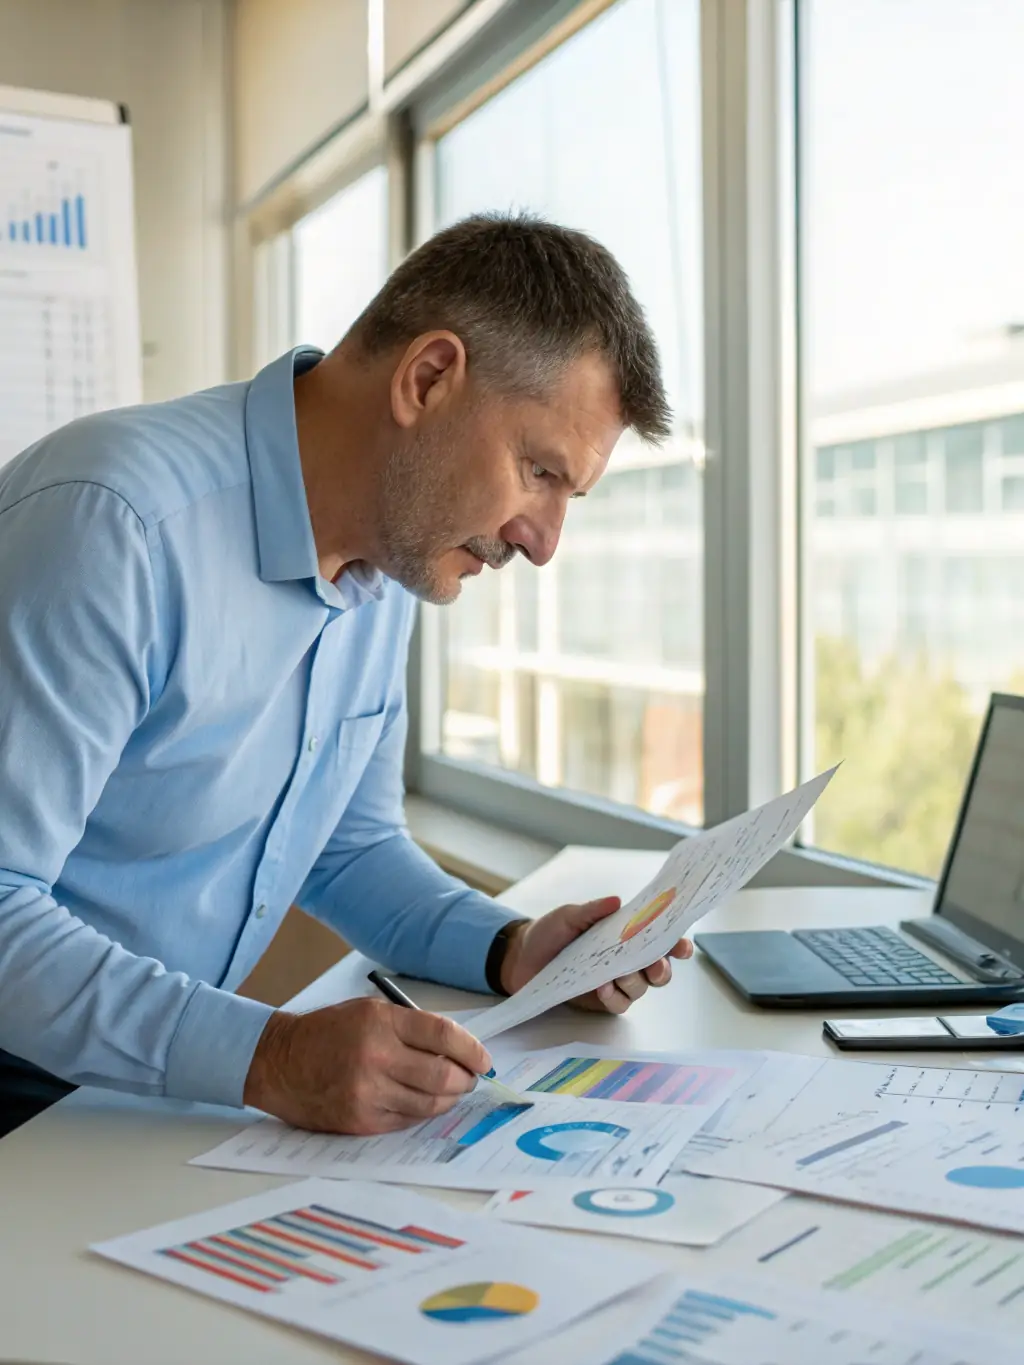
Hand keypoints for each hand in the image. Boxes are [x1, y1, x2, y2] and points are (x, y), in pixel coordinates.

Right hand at [243, 998, 492, 1134]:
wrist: (279, 1062)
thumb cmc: (328, 1032)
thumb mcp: (369, 1012)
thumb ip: (411, 1027)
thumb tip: (458, 1049)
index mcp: (380, 1022)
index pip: (442, 1036)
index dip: (471, 1050)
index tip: (483, 1060)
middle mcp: (375, 1056)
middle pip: (441, 1076)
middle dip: (465, 1079)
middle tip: (470, 1079)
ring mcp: (366, 1093)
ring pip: (428, 1103)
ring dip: (448, 1100)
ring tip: (451, 1092)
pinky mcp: (359, 1121)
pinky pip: (406, 1120)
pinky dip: (421, 1112)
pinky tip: (422, 1103)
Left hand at [499, 896, 693, 1015]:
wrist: (522, 959)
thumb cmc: (549, 933)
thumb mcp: (569, 916)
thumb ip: (593, 911)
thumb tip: (616, 901)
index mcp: (626, 935)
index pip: (659, 939)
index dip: (676, 944)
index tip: (681, 945)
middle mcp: (627, 960)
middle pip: (659, 969)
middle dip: (662, 968)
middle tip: (654, 965)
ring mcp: (616, 982)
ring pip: (641, 988)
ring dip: (634, 982)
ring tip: (617, 974)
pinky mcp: (602, 1000)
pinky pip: (619, 1004)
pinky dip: (615, 997)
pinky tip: (602, 988)